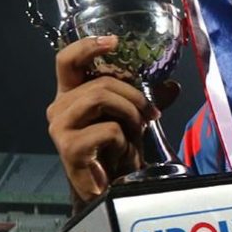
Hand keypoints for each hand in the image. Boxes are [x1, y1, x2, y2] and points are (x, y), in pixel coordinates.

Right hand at [46, 36, 176, 201]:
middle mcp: (59, 107)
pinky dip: (124, 140)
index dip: (87, 46)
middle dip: (133, 96)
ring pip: (101, 97)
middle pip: (100, 82)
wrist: (107, 189)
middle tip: (150, 114)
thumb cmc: (113, 151)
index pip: (67, 59)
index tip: (114, 41)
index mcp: (71, 95)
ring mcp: (60, 128)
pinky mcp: (69, 148)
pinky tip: (121, 153)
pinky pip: (107, 129)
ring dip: (129, 114)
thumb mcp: (132, 119)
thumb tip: (172, 85)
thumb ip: (146, 101)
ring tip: (136, 132)